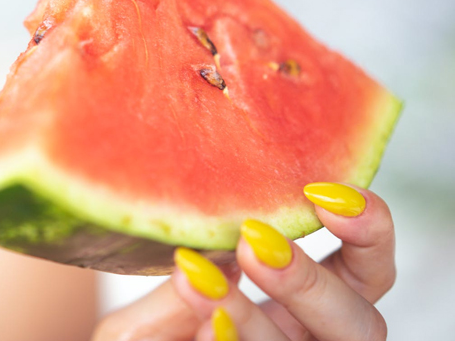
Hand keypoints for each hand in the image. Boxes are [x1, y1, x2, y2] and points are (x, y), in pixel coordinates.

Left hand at [93, 183, 394, 340]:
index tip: (322, 191)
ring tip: (199, 281)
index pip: (364, 272)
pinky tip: (204, 328)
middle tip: (252, 241)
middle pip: (360, 322)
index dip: (368, 232)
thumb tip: (223, 252)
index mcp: (298, 311)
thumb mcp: (150, 314)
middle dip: (312, 280)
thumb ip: (182, 291)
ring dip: (256, 320)